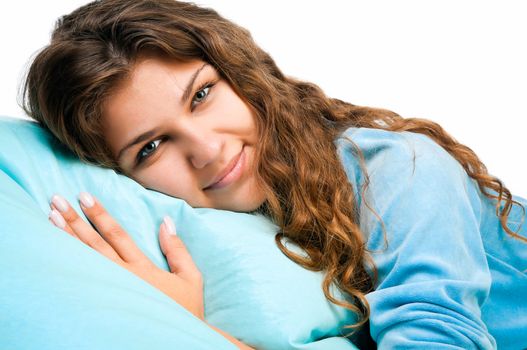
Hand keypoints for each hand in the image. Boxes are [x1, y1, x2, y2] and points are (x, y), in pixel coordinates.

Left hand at [48, 192, 203, 320]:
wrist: (176, 341)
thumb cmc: (185, 310)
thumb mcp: (190, 277)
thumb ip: (177, 249)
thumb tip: (166, 221)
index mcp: (143, 268)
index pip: (117, 235)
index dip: (100, 215)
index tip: (84, 197)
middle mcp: (123, 277)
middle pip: (94, 244)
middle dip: (75, 220)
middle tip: (57, 200)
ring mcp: (111, 292)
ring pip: (84, 260)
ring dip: (66, 238)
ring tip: (50, 218)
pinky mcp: (105, 305)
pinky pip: (83, 281)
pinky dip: (69, 264)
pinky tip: (56, 251)